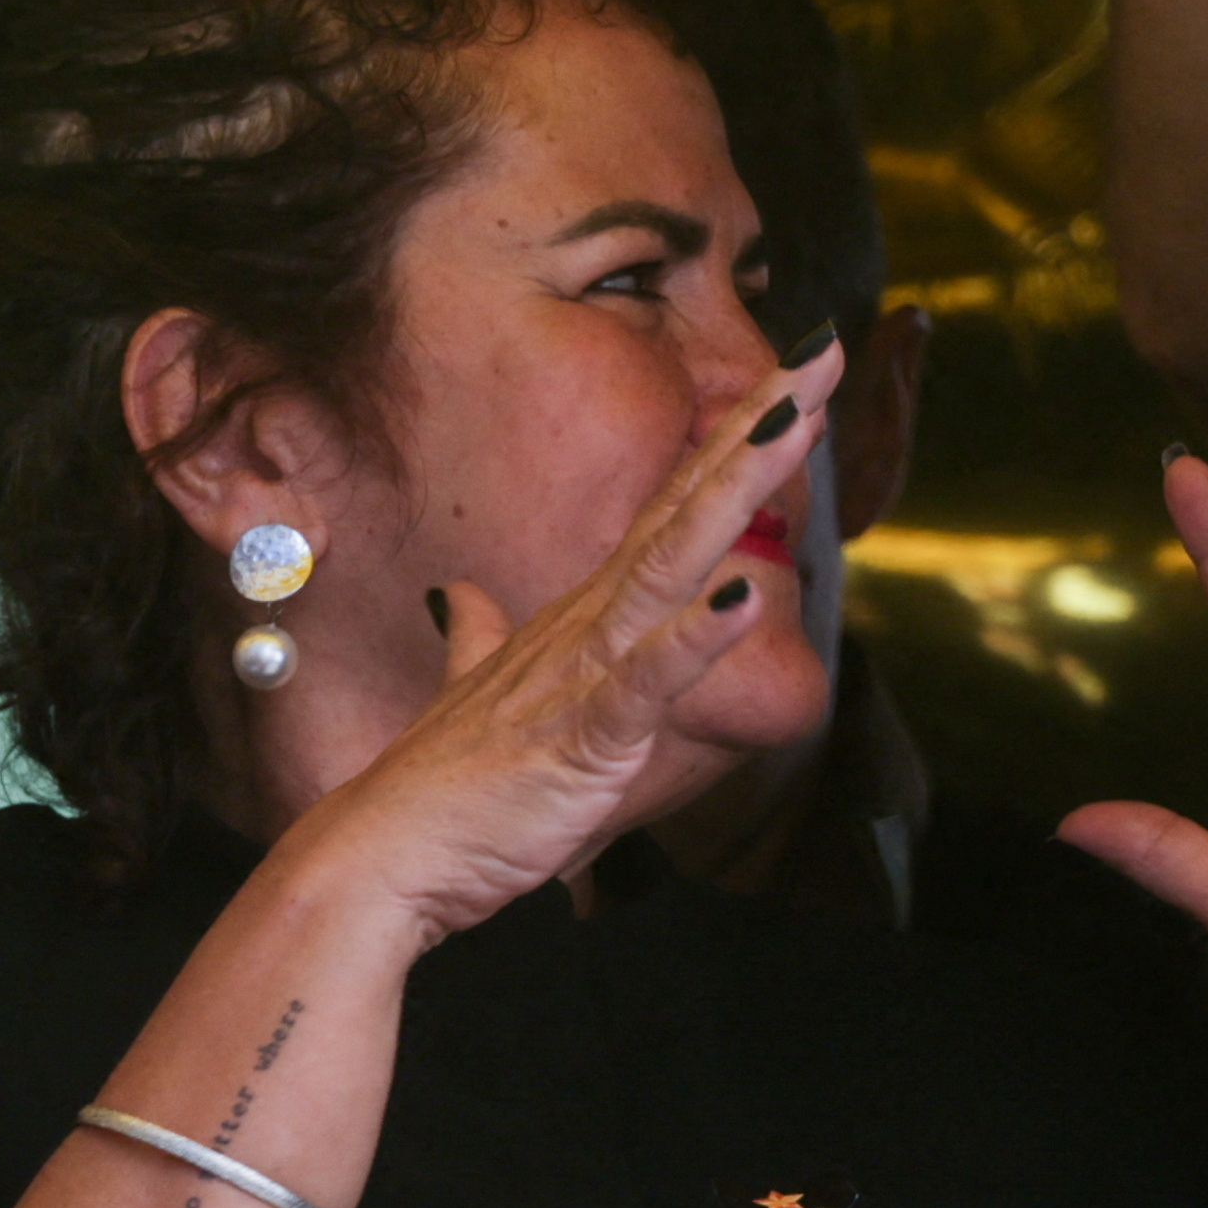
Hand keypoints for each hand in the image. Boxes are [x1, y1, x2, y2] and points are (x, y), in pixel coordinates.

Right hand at [303, 344, 841, 940]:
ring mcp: (586, 671)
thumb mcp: (482, 695)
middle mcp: (591, 623)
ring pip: (673, 565)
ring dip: (733, 494)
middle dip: (756, 429)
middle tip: (822, 352)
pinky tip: (742, 600)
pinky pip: (645, 681)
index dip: (735, 443)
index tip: (796, 379)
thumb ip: (479, 640)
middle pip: (689, 505)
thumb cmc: (449, 784)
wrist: (385, 855)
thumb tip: (461, 597)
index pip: (676, 508)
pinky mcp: (583, 733)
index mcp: (586, 616)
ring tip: (789, 425)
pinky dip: (694, 640)